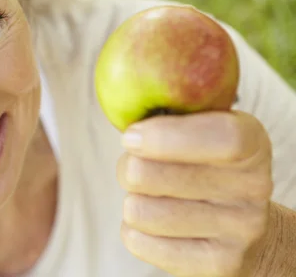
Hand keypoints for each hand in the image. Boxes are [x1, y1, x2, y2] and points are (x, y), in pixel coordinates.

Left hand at [117, 110, 273, 276]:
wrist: (249, 231)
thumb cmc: (207, 166)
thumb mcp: (205, 130)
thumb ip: (172, 118)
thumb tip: (129, 129)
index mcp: (251, 143)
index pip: (220, 138)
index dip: (164, 137)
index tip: (130, 137)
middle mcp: (253, 187)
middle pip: (151, 175)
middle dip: (128, 167)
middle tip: (133, 165)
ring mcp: (239, 229)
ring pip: (139, 211)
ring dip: (132, 200)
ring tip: (150, 196)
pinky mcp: (217, 263)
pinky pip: (139, 241)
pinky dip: (134, 230)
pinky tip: (155, 224)